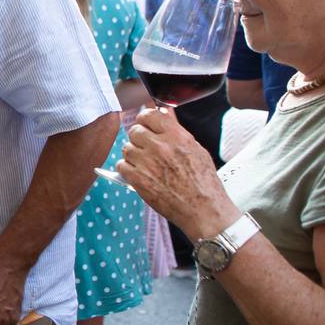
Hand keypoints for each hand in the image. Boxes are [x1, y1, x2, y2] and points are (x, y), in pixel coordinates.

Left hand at [118, 107, 238, 238]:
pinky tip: (138, 173)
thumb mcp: (196, 150)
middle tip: (145, 147)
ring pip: (126, 148)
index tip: (145, 123)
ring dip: (132, 154)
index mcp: (177, 136)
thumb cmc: (203, 182)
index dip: (145, 119)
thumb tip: (164, 115)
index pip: (150, 115)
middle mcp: (160, 146)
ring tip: (144, 163)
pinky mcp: (138, 179)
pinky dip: (126, 169)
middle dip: (139, 138)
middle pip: (135, 131)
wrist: (203, 209)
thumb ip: (177, 132)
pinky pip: (121, 165)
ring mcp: (147, 163)